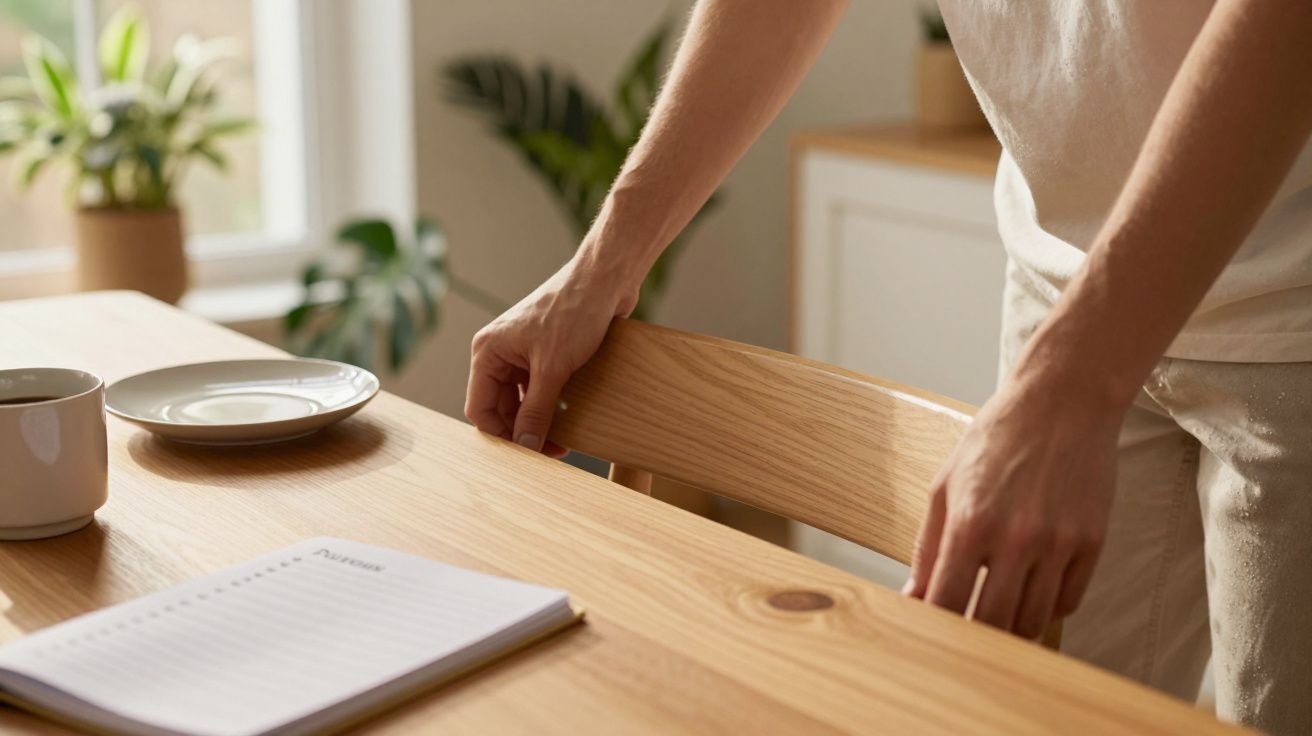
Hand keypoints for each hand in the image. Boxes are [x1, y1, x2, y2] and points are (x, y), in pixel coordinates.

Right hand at [465, 255, 636, 455]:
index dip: (501, 435)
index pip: (480, 408)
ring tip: (563, 441)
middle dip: (523, 431)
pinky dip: (551, 407)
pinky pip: (539, 391)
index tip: (528, 455)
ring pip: (521, 402)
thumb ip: (535, 410)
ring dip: (538, 421)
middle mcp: (500, 353)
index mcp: (488, 351)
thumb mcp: (553, 368)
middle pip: (500, 408)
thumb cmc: (574, 312)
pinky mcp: (545, 355)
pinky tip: (569, 420)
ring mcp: (523, 354)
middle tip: (551, 453)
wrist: (607, 280)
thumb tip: (525, 447)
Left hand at [902, 379, 1120, 638]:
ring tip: (999, 614)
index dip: (937, 626)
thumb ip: (928, 545)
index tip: (932, 633)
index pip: (949, 601)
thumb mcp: (945, 485)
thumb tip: (915, 596)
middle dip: (975, 636)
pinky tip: (1033, 592)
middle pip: (994, 622)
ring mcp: (1059, 542)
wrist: (1062, 403)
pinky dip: (1048, 607)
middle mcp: (1017, 537)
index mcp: (971, 523)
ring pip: (1034, 621)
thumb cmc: (996, 439)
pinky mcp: (1093, 541)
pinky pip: (1069, 601)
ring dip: (1013, 628)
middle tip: (965, 634)